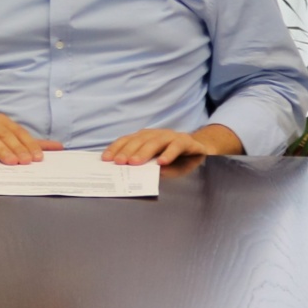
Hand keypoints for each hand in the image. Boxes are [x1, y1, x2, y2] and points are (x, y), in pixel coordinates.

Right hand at [0, 114, 60, 164]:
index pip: (19, 134)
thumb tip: (58, 148)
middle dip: (17, 149)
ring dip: (1, 150)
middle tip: (26, 163)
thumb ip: (26, 146)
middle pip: (6, 136)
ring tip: (10, 163)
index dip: (29, 145)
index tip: (38, 159)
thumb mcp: (2, 145)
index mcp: (1, 123)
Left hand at [103, 124, 240, 164]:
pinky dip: (169, 154)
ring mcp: (171, 136)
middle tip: (120, 163)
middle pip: (139, 140)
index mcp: (146, 138)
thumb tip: (132, 173)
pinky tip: (162, 163)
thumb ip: (146, 167)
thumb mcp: (158, 164)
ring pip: (156, 141)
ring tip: (136, 163)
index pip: (127, 140)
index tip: (105, 159)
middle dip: (128, 151)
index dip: (116, 148)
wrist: (201, 150)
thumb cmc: (175, 159)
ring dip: (145, 152)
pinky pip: (176, 146)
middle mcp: (157, 134)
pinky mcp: (187, 141)